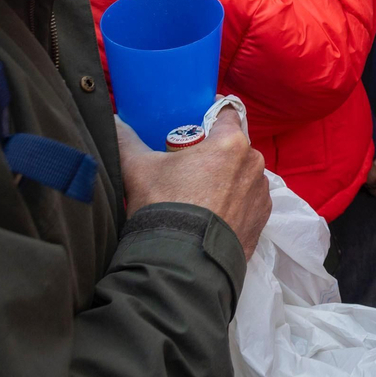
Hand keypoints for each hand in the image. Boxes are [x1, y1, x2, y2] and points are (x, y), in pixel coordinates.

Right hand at [115, 106, 269, 257]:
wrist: (181, 262)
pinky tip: (212, 216)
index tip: (196, 125)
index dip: (210, 117)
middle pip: (233, 148)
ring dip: (227, 180)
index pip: (227, 115)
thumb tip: (114, 120)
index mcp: (231, 143)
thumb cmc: (164, 206)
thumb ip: (126, 139)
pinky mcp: (261, 220)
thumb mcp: (138, 169)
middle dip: (215, 154)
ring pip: (242, 176)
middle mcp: (254, 163)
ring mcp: (260, 193)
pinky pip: (249, 202)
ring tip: (199, 198)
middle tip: (189, 169)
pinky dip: (235, 205)